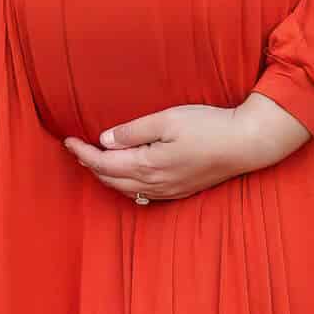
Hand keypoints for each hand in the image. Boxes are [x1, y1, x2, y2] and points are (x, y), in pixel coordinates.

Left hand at [62, 94, 310, 203]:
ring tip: (93, 161)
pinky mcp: (181, 190)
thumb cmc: (208, 126)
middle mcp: (156, 184)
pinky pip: (144, 193)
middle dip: (90, 166)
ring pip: (126, 189)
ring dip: (106, 177)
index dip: (83, 153)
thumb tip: (105, 140)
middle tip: (75, 150)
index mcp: (148, 166)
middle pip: (111, 180)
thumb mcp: (167, 120)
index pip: (104, 164)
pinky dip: (126, 185)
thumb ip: (133, 131)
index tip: (67, 140)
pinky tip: (125, 177)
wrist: (246, 144)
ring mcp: (169, 190)